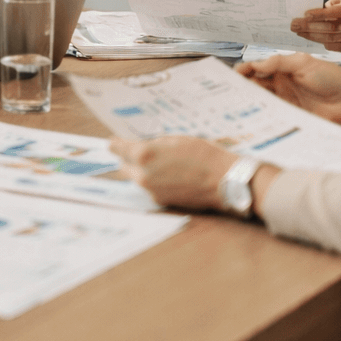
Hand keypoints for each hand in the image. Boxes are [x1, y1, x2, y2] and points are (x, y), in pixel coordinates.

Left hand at [110, 136, 236, 210]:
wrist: (224, 181)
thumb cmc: (204, 155)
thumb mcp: (176, 139)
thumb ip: (154, 143)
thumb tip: (142, 144)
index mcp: (144, 154)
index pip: (116, 148)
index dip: (116, 144)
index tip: (116, 142)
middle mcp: (142, 175)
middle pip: (123, 165)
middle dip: (130, 158)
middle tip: (143, 152)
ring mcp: (150, 190)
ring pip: (136, 178)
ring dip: (142, 171)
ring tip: (163, 164)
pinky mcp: (160, 201)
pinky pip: (149, 188)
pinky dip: (154, 182)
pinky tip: (171, 176)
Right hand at [235, 52, 340, 128]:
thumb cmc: (332, 78)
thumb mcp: (304, 63)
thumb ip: (279, 62)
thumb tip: (255, 64)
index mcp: (282, 70)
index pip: (256, 69)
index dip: (243, 71)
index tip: (231, 75)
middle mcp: (280, 87)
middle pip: (254, 87)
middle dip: (240, 88)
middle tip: (227, 92)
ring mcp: (285, 104)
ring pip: (260, 102)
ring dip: (248, 103)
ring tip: (234, 105)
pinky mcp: (290, 119)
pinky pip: (272, 118)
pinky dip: (261, 117)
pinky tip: (252, 118)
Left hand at [292, 0, 340, 52]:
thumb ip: (329, 5)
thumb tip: (308, 14)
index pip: (339, 11)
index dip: (322, 13)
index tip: (306, 14)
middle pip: (333, 27)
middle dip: (311, 26)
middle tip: (295, 24)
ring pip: (331, 38)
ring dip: (312, 35)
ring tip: (298, 31)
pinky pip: (333, 47)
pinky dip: (320, 42)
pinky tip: (309, 37)